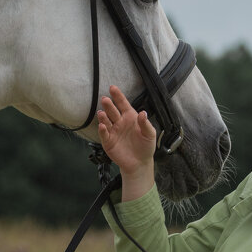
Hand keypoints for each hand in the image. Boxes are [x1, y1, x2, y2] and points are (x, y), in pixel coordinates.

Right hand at [97, 85, 156, 199]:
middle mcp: (120, 122)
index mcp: (130, 117)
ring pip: (106, 121)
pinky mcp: (108, 142)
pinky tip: (102, 126)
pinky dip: (102, 130)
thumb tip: (143, 113)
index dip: (118, 96)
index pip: (123, 104)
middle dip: (109, 105)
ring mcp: (113, 131)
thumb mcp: (150, 134)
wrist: (140, 163)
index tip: (112, 88)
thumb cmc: (146, 147)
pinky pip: (104, 134)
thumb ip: (146, 124)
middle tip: (105, 99)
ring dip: (103, 116)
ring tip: (102, 113)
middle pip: (113, 111)